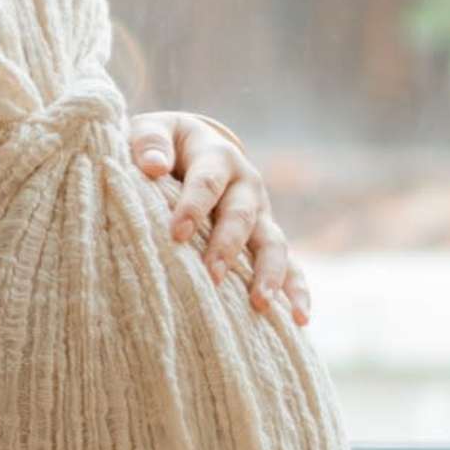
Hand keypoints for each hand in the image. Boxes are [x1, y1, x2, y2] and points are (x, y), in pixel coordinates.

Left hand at [128, 108, 310, 328]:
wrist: (188, 147)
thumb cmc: (161, 145)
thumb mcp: (151, 130)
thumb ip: (150, 144)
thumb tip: (152, 166)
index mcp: (217, 156)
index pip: (208, 181)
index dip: (194, 206)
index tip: (177, 233)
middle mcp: (246, 184)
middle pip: (242, 216)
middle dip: (227, 245)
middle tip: (211, 273)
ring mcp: (261, 214)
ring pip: (272, 243)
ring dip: (268, 273)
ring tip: (260, 303)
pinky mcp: (266, 239)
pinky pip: (289, 265)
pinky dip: (297, 290)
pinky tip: (300, 319)